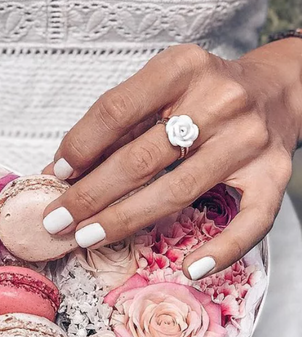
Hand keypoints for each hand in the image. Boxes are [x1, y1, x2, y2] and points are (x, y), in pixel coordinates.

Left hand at [42, 41, 301, 278]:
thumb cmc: (204, 93)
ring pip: (179, 191)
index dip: (81, 146)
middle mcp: (220, 100)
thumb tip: (62, 170)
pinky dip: (221, 250)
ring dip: (126, 221)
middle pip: (142, 158)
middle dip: (91, 195)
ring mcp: (248, 140)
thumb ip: (117, 125)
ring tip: (88, 238)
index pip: (117, 110)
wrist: (279, 89)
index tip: (57, 174)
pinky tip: (191, 269)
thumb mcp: (161, 88)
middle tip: (58, 220)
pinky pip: (250, 222)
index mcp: (183, 67)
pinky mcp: (274, 174)